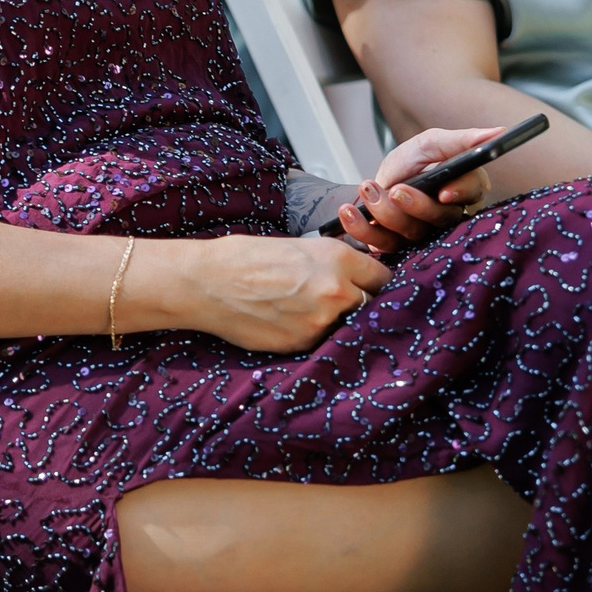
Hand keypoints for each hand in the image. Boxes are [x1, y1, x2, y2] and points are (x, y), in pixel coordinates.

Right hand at [142, 230, 389, 352]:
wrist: (207, 283)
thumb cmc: (246, 258)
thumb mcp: (299, 247)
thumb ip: (334, 264)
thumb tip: (358, 279)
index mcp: (338, 258)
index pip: (383, 279)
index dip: (375, 284)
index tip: (369, 287)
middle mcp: (336, 290)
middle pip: (372, 306)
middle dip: (361, 305)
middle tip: (341, 302)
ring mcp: (320, 322)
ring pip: (347, 326)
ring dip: (337, 323)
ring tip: (309, 312)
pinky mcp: (301, 344)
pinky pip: (321, 342)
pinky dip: (313, 335)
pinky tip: (291, 323)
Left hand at [333, 125, 508, 255]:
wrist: (375, 182)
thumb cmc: (411, 163)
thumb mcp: (431, 143)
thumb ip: (461, 140)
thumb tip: (498, 132)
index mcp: (464, 189)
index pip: (472, 193)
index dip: (459, 193)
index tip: (444, 192)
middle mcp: (447, 216)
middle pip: (440, 218)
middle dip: (417, 205)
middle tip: (397, 189)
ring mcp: (422, 234)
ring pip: (411, 232)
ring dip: (386, 212)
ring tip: (367, 190)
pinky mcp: (397, 247)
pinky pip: (382, 244)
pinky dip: (361, 228)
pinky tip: (348, 212)